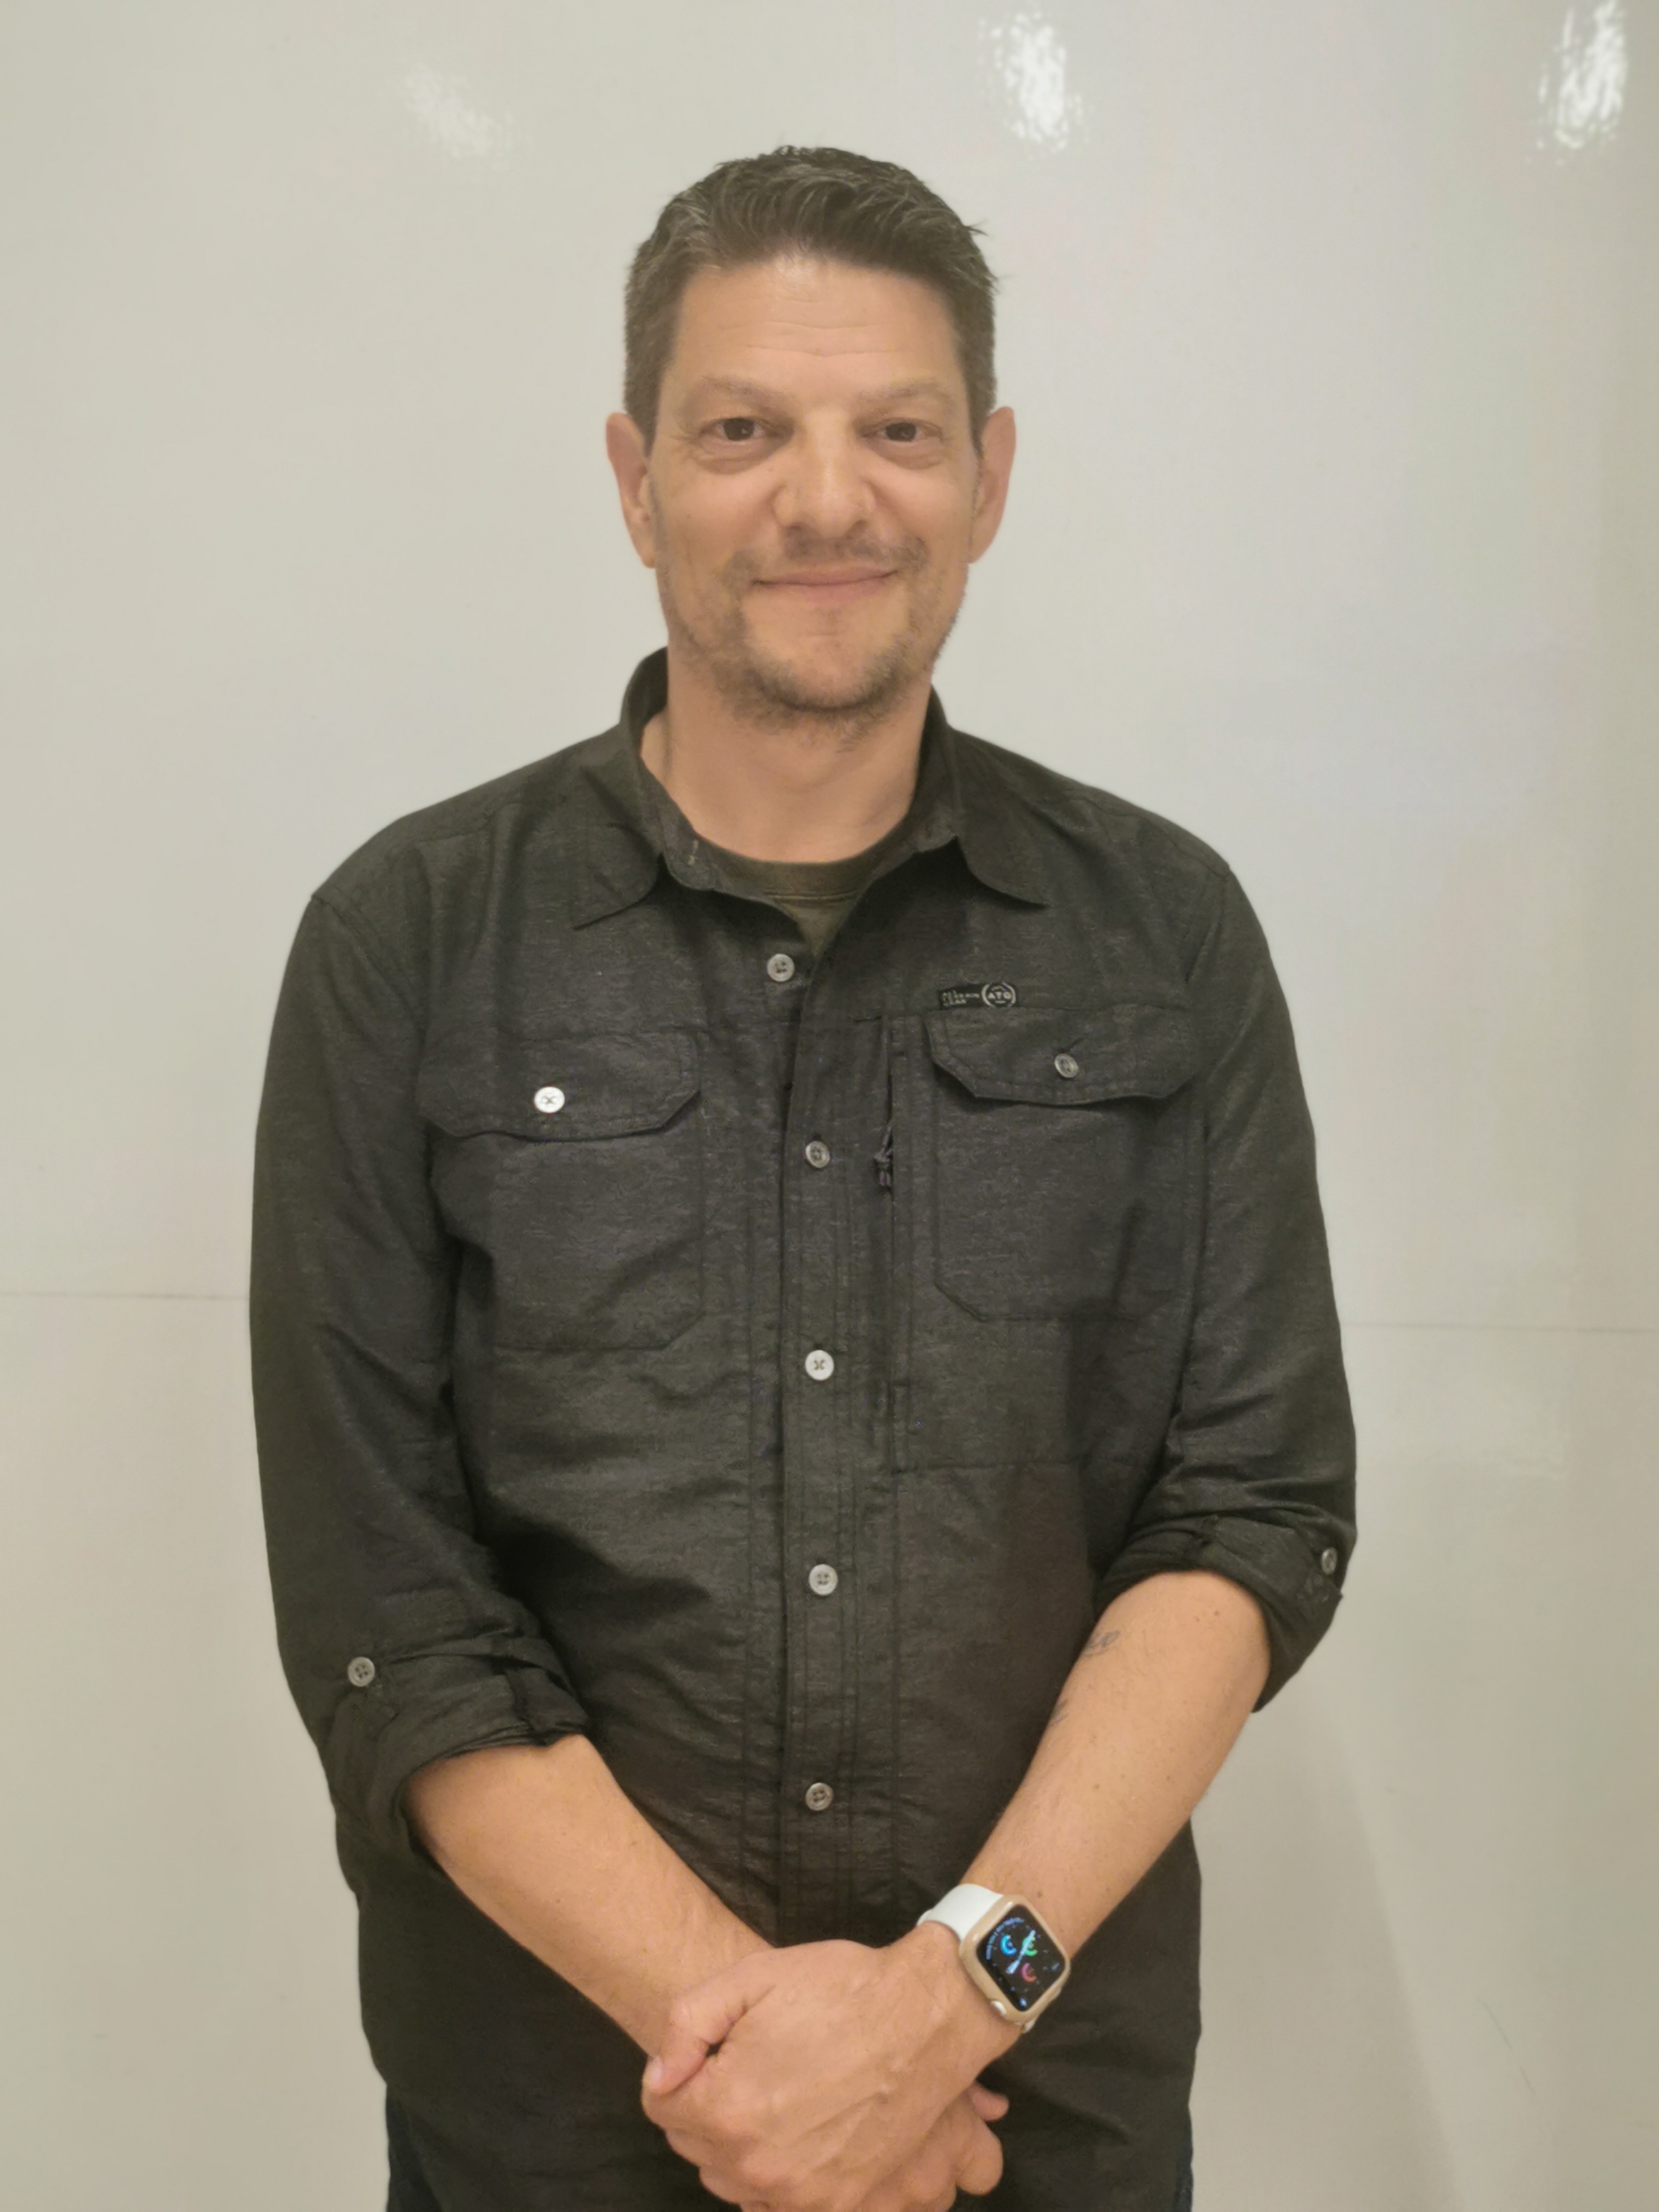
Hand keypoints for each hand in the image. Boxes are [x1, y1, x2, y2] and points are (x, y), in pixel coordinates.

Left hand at [640, 1928, 1015, 2211]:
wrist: (924, 2016)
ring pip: (732, 2181)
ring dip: (739, 2144)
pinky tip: (797, 2133)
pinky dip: (777, 2175)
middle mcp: (758, 2164)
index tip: (710, 2050)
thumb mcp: (750, 1978)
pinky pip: (778, 2204)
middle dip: (708, 2107)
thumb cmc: (839, 1990)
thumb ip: (685, 2026)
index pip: (661, 2105)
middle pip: (694, 2147)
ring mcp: (800, 2191)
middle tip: (745, 2066)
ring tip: (774, 2095)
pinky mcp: (840, 2202)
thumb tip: (660, 2078)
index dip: (681, 2069)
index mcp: (729, 2108)